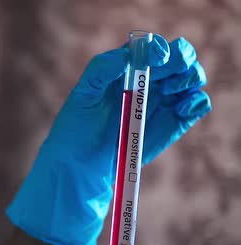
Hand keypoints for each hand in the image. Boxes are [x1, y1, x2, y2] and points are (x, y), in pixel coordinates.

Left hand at [7, 35, 210, 244]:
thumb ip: (103, 67)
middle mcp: (148, 81)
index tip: (156, 59)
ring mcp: (163, 102)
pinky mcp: (173, 124)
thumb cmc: (77, 128)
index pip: (153, 48)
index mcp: (127, 68)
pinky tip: (182, 107)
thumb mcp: (84, 94)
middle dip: (181, 59)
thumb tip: (130, 53)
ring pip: (192, 78)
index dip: (160, 48)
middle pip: (179, 57)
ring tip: (173, 90)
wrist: (81, 166)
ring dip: (190, 77)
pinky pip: (197, 105)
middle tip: (168, 78)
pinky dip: (197, 101)